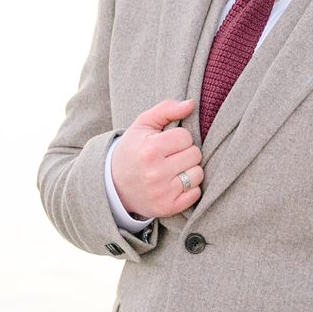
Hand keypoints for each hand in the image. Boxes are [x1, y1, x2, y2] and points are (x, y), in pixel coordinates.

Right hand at [111, 99, 200, 217]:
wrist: (114, 185)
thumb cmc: (132, 150)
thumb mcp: (142, 125)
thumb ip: (166, 109)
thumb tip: (191, 103)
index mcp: (150, 150)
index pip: (186, 137)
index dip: (180, 137)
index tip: (168, 142)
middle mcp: (156, 172)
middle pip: (195, 155)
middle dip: (186, 152)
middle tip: (172, 156)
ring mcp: (162, 192)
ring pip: (198, 174)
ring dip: (190, 170)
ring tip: (175, 169)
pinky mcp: (167, 207)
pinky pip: (195, 194)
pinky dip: (190, 188)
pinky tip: (175, 184)